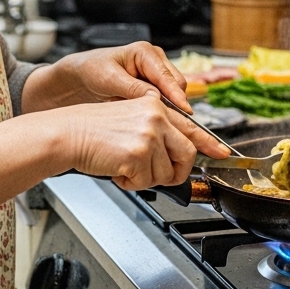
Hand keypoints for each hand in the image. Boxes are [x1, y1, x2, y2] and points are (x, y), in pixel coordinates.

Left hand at [26, 42, 190, 111]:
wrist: (80, 77)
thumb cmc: (91, 71)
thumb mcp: (109, 80)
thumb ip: (133, 88)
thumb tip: (155, 99)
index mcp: (145, 52)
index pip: (168, 76)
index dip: (176, 95)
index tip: (184, 110)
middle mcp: (154, 61)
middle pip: (176, 85)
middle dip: (172, 103)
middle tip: (159, 120)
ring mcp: (155, 74)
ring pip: (172, 95)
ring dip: (164, 107)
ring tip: (145, 117)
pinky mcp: (153, 87)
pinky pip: (164, 101)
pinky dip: (158, 109)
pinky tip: (144, 116)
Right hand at [65, 92, 228, 189]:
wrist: (67, 133)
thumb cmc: (92, 131)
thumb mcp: (130, 119)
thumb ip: (156, 131)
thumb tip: (177, 154)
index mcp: (155, 106)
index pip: (190, 126)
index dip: (209, 143)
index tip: (222, 152)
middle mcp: (156, 116)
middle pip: (186, 154)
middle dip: (175, 172)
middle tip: (157, 176)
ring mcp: (149, 134)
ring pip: (165, 172)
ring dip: (145, 178)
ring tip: (124, 166)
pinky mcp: (138, 152)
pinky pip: (145, 182)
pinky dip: (130, 183)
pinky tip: (116, 170)